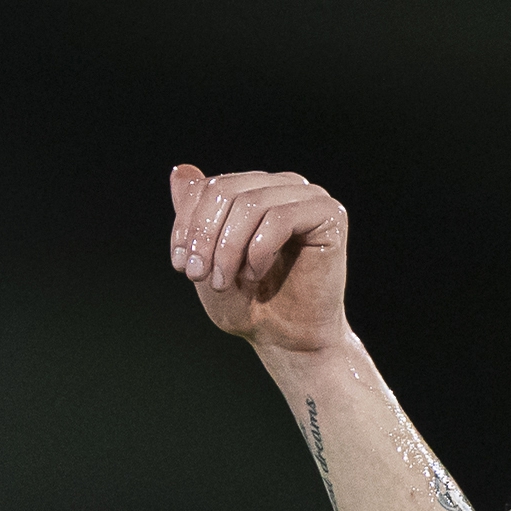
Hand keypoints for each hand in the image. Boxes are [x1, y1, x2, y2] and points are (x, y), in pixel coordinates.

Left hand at [168, 166, 349, 352]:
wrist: (287, 340)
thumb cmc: (249, 304)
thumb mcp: (207, 258)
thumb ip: (194, 215)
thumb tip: (180, 169)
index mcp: (254, 190)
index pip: (209, 185)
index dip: (186, 223)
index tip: (180, 265)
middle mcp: (282, 185)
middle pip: (226, 190)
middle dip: (204, 237)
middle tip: (199, 275)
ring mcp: (308, 197)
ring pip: (251, 204)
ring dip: (228, 249)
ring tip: (224, 281)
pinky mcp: (329, 215)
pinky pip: (280, 219)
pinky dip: (258, 251)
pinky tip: (256, 274)